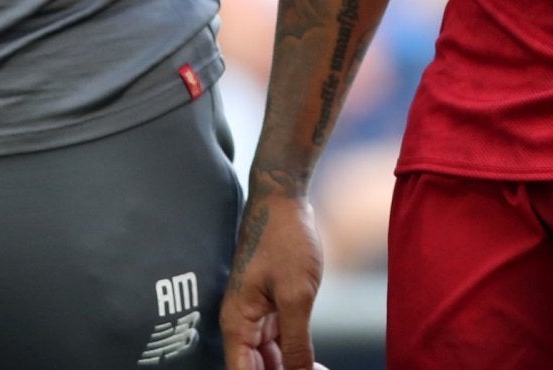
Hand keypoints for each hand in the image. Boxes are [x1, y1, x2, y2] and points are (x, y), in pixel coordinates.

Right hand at [222, 190, 324, 369]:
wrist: (283, 199)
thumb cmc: (284, 238)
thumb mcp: (295, 295)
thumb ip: (296, 342)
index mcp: (238, 325)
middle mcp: (242, 325)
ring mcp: (256, 317)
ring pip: (269, 361)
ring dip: (291, 368)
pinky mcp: (271, 308)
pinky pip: (279, 343)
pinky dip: (294, 355)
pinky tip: (314, 364)